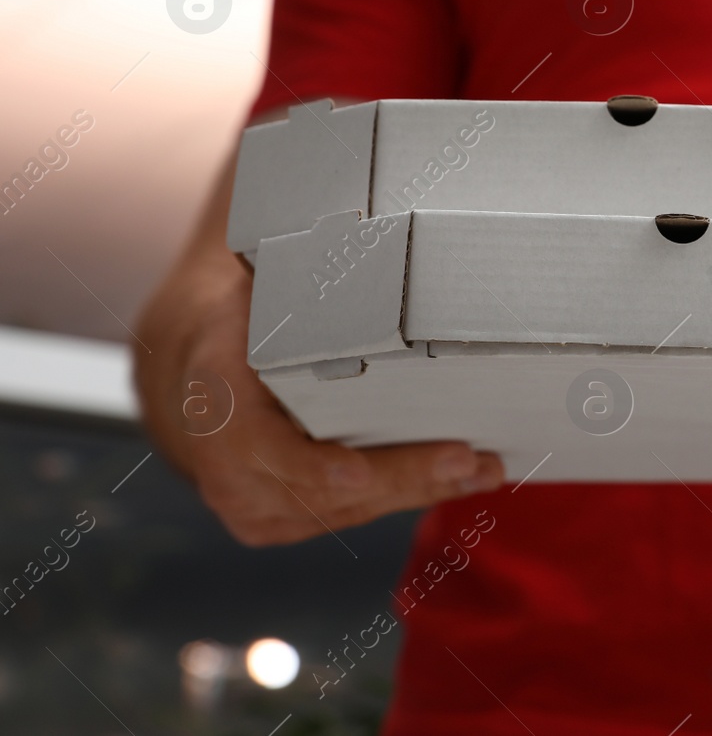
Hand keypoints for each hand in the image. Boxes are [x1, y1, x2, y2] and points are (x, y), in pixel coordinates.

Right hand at [141, 266, 503, 546]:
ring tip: (481, 470)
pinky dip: (404, 496)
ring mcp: (247, 501)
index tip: (357, 471)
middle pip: (317, 487)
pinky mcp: (276, 520)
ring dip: (417, 490)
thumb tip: (365, 229)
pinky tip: (457, 480)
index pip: (250, 442)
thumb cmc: (241, 320)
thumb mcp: (256, 290)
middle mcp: (222, 464)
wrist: (192, 372)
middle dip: (400, 477)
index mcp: (211, 395)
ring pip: (341, 507)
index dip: (306, 465)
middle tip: (467, 460)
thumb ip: (301, 279)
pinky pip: (346, 513)